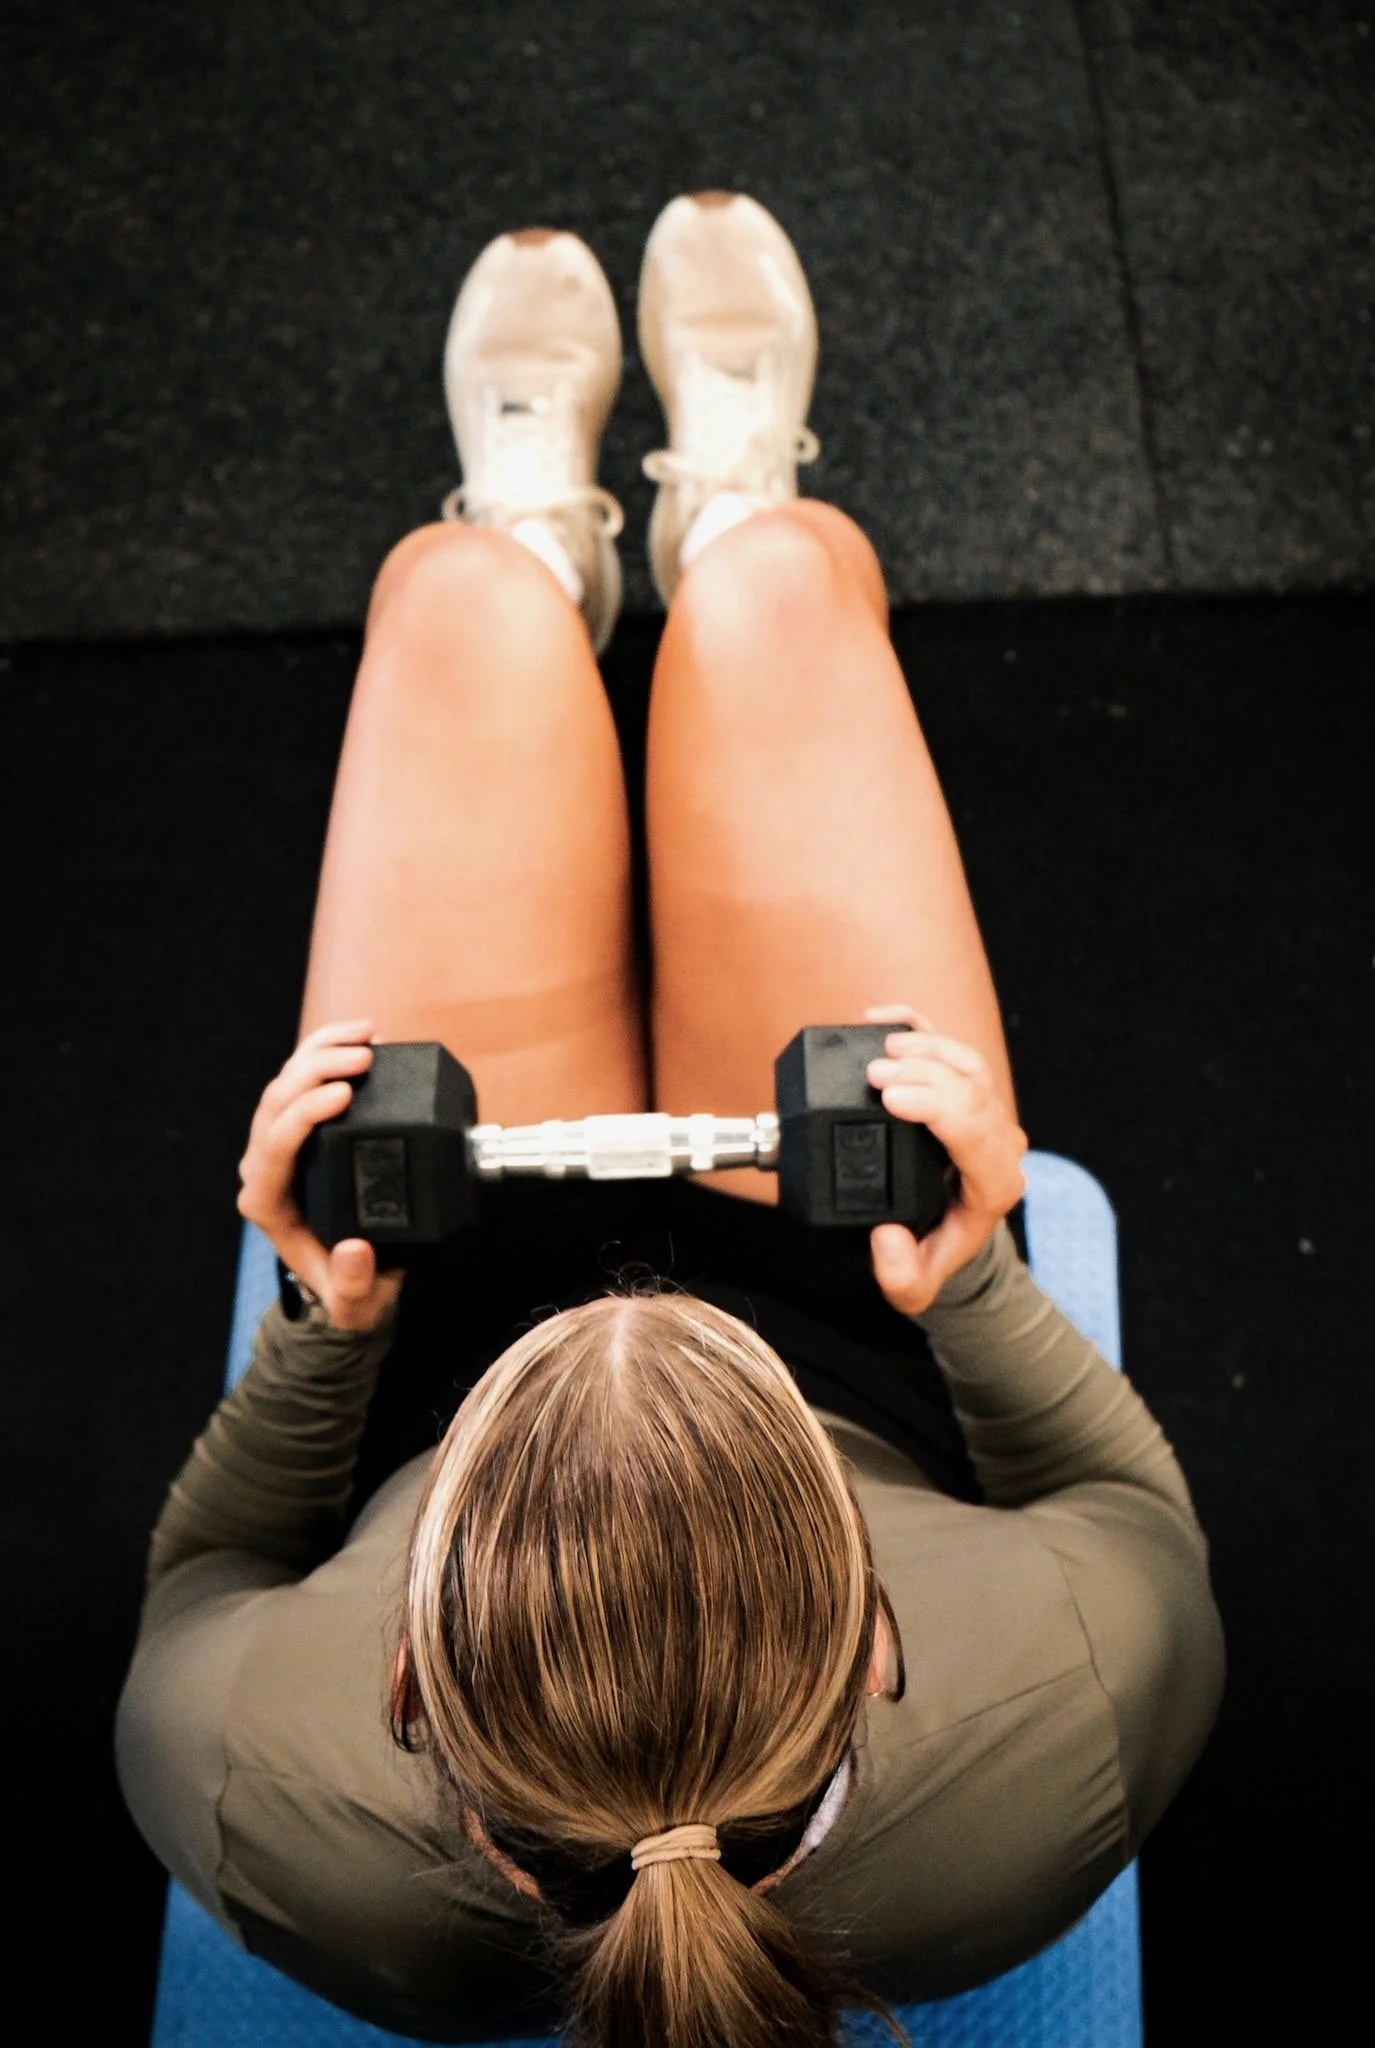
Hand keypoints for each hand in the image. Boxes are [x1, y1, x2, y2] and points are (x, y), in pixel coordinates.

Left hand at [236, 1017, 405, 1333]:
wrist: (347, 1275)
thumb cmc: (349, 1286)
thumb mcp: (356, 1305)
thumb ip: (354, 1287)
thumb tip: (354, 1248)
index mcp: (267, 1204)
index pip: (271, 1147)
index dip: (303, 1114)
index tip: (346, 1095)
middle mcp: (264, 1168)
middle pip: (275, 1102)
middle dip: (315, 1070)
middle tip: (365, 1058)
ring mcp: (278, 1142)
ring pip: (285, 1081)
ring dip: (321, 1052)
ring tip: (367, 1036)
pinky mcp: (300, 1125)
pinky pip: (303, 1076)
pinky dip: (327, 1049)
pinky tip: (360, 1034)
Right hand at [862, 1003, 1027, 1315]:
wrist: (947, 1233)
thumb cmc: (930, 1253)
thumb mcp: (913, 1285)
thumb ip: (899, 1274)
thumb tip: (887, 1237)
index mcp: (995, 1185)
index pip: (977, 1133)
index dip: (936, 1106)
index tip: (889, 1096)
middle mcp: (1000, 1143)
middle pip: (973, 1089)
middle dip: (923, 1072)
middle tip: (872, 1073)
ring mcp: (987, 1111)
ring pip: (969, 1062)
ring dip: (926, 1045)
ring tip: (880, 1046)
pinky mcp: (966, 1089)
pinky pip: (951, 1046)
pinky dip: (920, 1025)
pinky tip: (884, 1016)